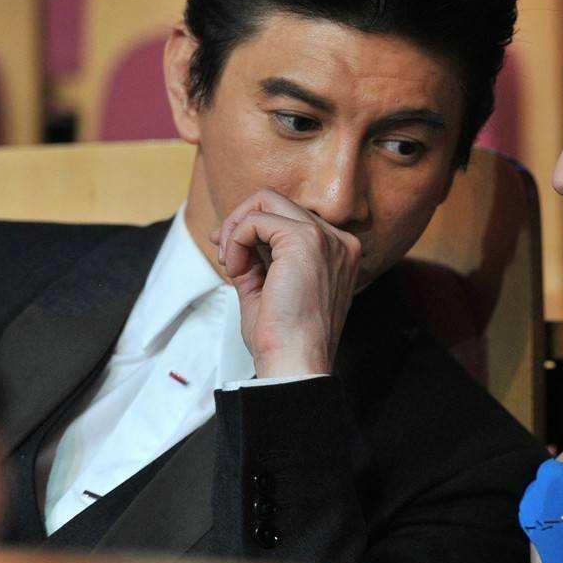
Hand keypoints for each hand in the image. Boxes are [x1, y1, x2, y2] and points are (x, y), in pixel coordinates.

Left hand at [209, 190, 361, 376]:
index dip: (251, 229)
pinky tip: (236, 269)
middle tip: (225, 255)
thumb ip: (256, 259)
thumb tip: (227, 235)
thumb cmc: (283, 338)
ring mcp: (325, 238)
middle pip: (277, 201)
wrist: (295, 362)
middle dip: (240, 222)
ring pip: (266, 200)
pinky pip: (256, 220)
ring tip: (231, 264)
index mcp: (336, 253)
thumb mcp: (267, 289)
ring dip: (236, 228)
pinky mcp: (305, 241)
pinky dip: (236, 239)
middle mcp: (337, 241)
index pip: (288, 219)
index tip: (228, 253)